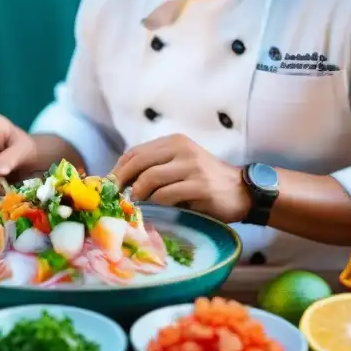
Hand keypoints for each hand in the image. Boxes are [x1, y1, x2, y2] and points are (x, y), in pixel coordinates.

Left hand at [110, 134, 249, 223]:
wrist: (241, 191)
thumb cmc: (205, 181)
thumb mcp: (180, 165)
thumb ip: (156, 168)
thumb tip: (121, 182)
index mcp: (174, 142)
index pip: (136, 152)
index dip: (118, 168)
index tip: (109, 184)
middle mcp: (182, 149)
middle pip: (139, 162)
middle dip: (122, 180)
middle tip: (115, 197)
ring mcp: (192, 167)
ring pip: (151, 178)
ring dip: (138, 193)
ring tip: (135, 204)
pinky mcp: (199, 186)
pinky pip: (167, 195)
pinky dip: (156, 203)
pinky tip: (154, 208)